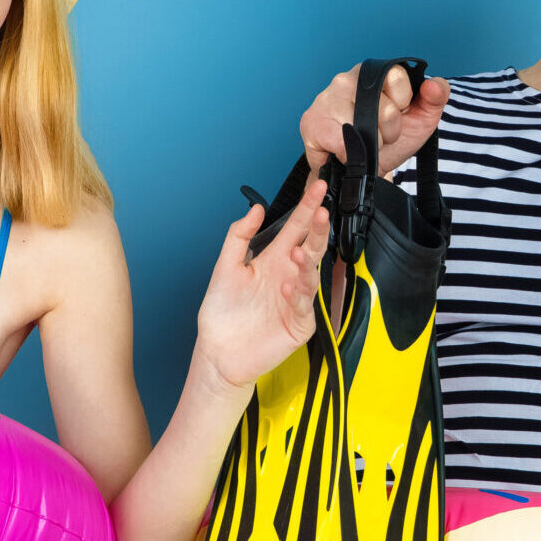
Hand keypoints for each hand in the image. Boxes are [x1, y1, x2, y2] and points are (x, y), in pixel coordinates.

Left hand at [192, 178, 330, 390]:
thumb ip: (239, 237)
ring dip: (306, 263)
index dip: (307, 208)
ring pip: (310, 275)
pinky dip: (297, 295)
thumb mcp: (225, 268)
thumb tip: (255, 209)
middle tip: (322, 212)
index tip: (318, 188)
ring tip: (298, 252)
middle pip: (310, 247)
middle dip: (318, 229)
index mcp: (273, 260)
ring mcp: (297, 300)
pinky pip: (303, 306)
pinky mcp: (299, 323)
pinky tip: (288, 287)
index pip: (295, 229)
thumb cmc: (222, 313)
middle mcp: (288, 276)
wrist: (218, 352)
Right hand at [300, 65, 448, 174]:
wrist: (364, 171)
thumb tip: (435, 84)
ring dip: (369, 146)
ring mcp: (326, 98)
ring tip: (363, 144)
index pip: (397, 77)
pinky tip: (345, 152)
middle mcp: (346, 79)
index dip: (403, 105)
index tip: (399, 116)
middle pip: (384, 107)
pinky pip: (340, 143)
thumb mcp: (421, 119)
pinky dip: (349, 155)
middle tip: (379, 135)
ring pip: (362, 127)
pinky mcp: (311, 121)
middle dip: (388, 131)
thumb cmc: (390, 140)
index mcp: (373, 73)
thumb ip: (436, 97)